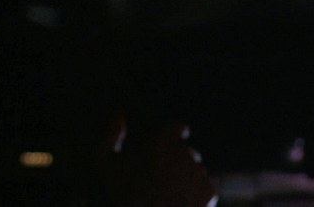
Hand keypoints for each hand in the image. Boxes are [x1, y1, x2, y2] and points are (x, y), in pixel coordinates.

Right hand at [99, 114, 216, 206]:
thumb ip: (109, 137)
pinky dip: (198, 195)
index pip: (179, 128)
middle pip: (187, 151)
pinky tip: (180, 205)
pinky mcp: (210, 191)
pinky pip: (207, 187)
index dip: (175, 137)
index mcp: (162, 141)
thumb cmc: (121, 198)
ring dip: (187, 179)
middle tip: (161, 182)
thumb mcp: (103, 166)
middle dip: (177, 162)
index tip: (169, 147)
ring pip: (196, 170)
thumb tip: (119, 115)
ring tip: (168, 198)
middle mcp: (184, 152)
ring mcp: (198, 171)